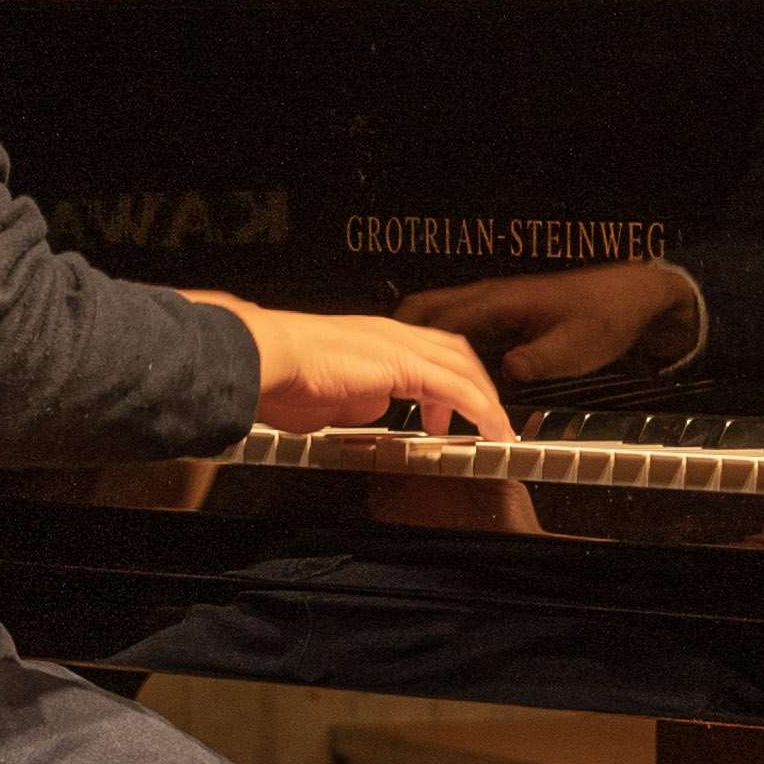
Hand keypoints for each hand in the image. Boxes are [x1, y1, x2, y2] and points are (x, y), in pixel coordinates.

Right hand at [179, 291, 515, 438]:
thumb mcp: (329, 398)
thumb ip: (357, 401)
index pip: (427, 351)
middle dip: (475, 387)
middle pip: (455, 351)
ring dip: (485, 399)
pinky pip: (456, 388)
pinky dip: (481, 409)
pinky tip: (490, 429)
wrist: (266, 360)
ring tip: (498, 429)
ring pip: (462, 366)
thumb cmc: (282, 379)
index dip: (447, 381)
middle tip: (484, 421)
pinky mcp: (403, 364)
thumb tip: (371, 411)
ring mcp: (399, 345)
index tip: (447, 414)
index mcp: (375, 339)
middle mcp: (392, 334)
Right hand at [397, 259, 701, 380]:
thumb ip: (537, 360)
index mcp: (500, 301)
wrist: (631, 295)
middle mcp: (489, 296)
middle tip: (396, 382)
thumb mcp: (575, 347)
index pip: (439, 318)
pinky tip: (444, 377)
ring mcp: (493, 303)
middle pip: (424, 310)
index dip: (414, 347)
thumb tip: (504, 373)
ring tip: (416, 387)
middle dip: (403, 341)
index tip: (402, 377)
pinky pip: (458, 326)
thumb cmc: (605, 315)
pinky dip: (441, 348)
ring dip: (421, 346)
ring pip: (438, 317)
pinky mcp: (502, 314)